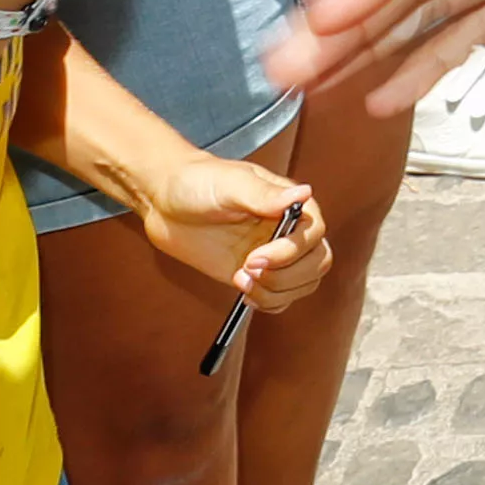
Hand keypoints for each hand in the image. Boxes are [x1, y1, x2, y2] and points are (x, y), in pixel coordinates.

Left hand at [133, 153, 330, 309]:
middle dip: (285, 276)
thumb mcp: (231, 184)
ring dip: (275, 292)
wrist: (167, 201)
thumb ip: (266, 195)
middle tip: (247, 270)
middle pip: (316, 263)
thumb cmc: (198, 181)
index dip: (290, 252)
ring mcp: (273, 255)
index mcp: (291, 204)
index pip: (313, 235)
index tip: (255, 256)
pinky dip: (267, 302)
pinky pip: (280, 298)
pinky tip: (244, 291)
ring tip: (241, 280)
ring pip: (302, 285)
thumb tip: (304, 193)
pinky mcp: (256, 273)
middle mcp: (288, 230)